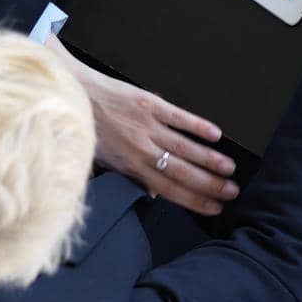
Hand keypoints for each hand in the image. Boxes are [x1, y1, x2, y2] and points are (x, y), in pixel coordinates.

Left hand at [44, 35, 237, 214]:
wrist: (70, 93)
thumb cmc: (84, 128)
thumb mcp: (101, 162)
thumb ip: (128, 178)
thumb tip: (153, 193)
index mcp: (129, 166)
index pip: (169, 189)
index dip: (194, 200)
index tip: (214, 207)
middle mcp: (141, 149)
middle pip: (182, 172)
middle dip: (210, 184)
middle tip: (232, 191)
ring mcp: (147, 125)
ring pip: (185, 147)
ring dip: (210, 159)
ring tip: (230, 169)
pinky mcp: (149, 103)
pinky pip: (179, 117)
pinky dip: (198, 126)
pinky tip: (216, 134)